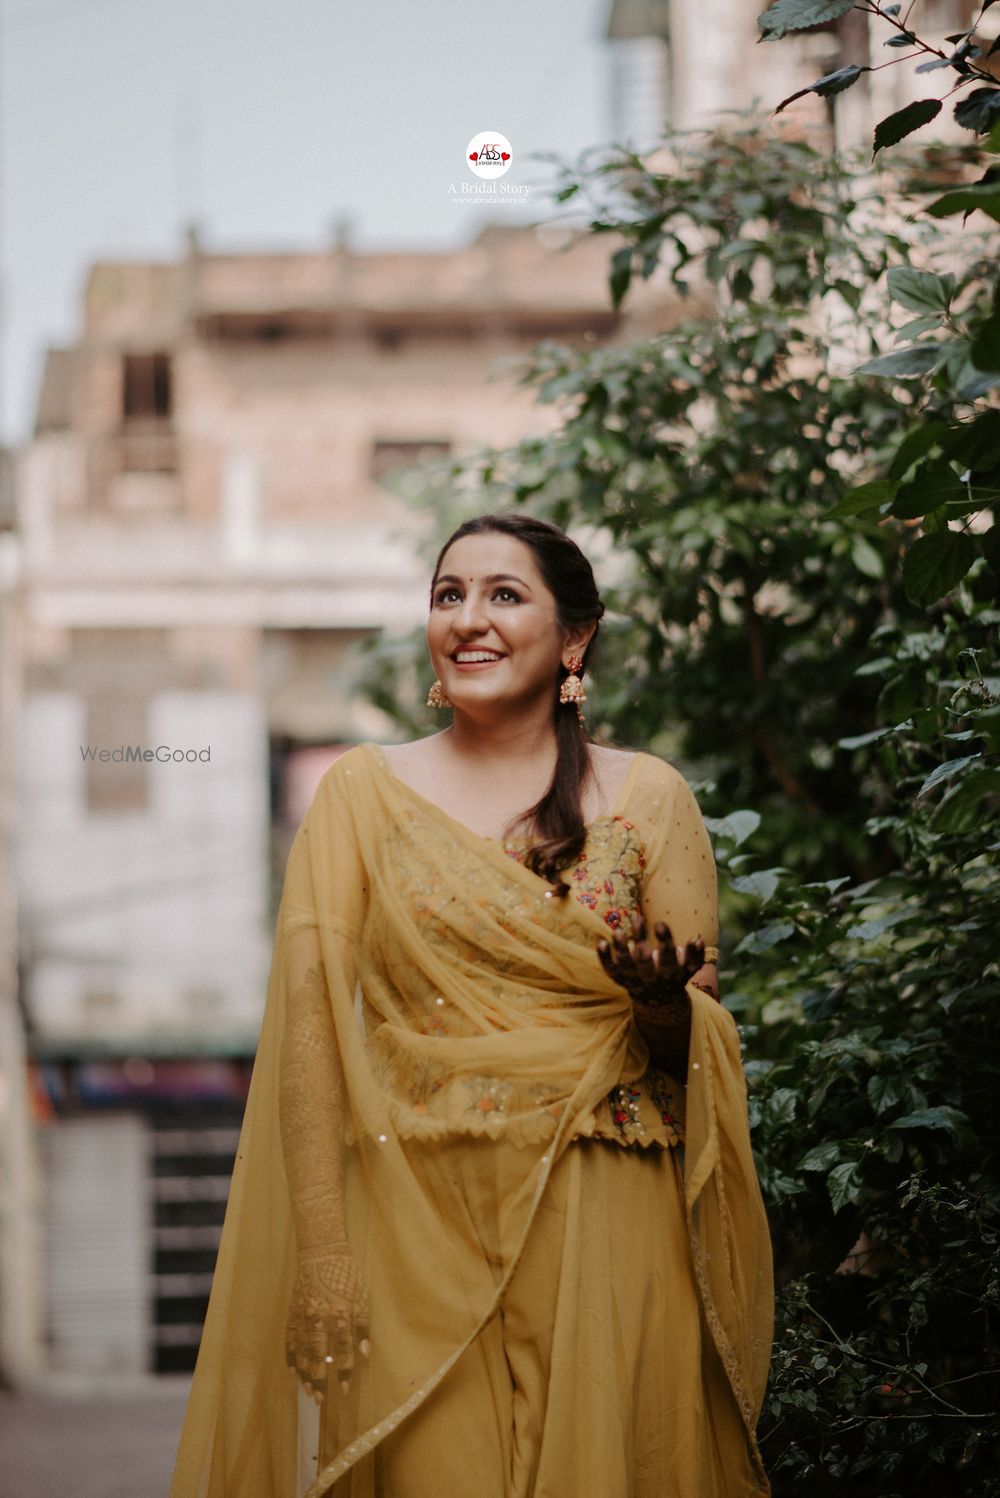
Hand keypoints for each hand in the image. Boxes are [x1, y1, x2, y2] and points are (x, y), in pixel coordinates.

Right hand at [285, 1244, 370, 1403]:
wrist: (321, 1254)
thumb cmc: (346, 1277)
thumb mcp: (362, 1298)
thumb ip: (363, 1327)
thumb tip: (366, 1353)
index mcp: (340, 1313)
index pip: (343, 1349)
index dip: (345, 1372)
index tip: (345, 1391)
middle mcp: (319, 1317)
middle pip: (318, 1354)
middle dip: (319, 1378)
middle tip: (320, 1400)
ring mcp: (303, 1316)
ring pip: (301, 1350)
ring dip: (304, 1373)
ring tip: (308, 1392)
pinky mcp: (292, 1313)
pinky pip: (289, 1339)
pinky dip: (290, 1357)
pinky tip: (292, 1372)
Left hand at [597, 913, 706, 1006]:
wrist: (658, 1000)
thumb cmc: (674, 975)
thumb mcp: (688, 968)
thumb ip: (696, 955)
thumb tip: (698, 938)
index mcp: (668, 971)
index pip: (668, 956)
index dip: (664, 941)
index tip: (659, 923)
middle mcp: (650, 976)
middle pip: (643, 959)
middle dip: (640, 940)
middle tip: (637, 919)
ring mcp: (633, 978)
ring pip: (624, 965)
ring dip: (620, 949)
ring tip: (617, 931)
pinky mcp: (620, 978)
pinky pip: (610, 969)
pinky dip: (605, 958)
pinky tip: (601, 943)